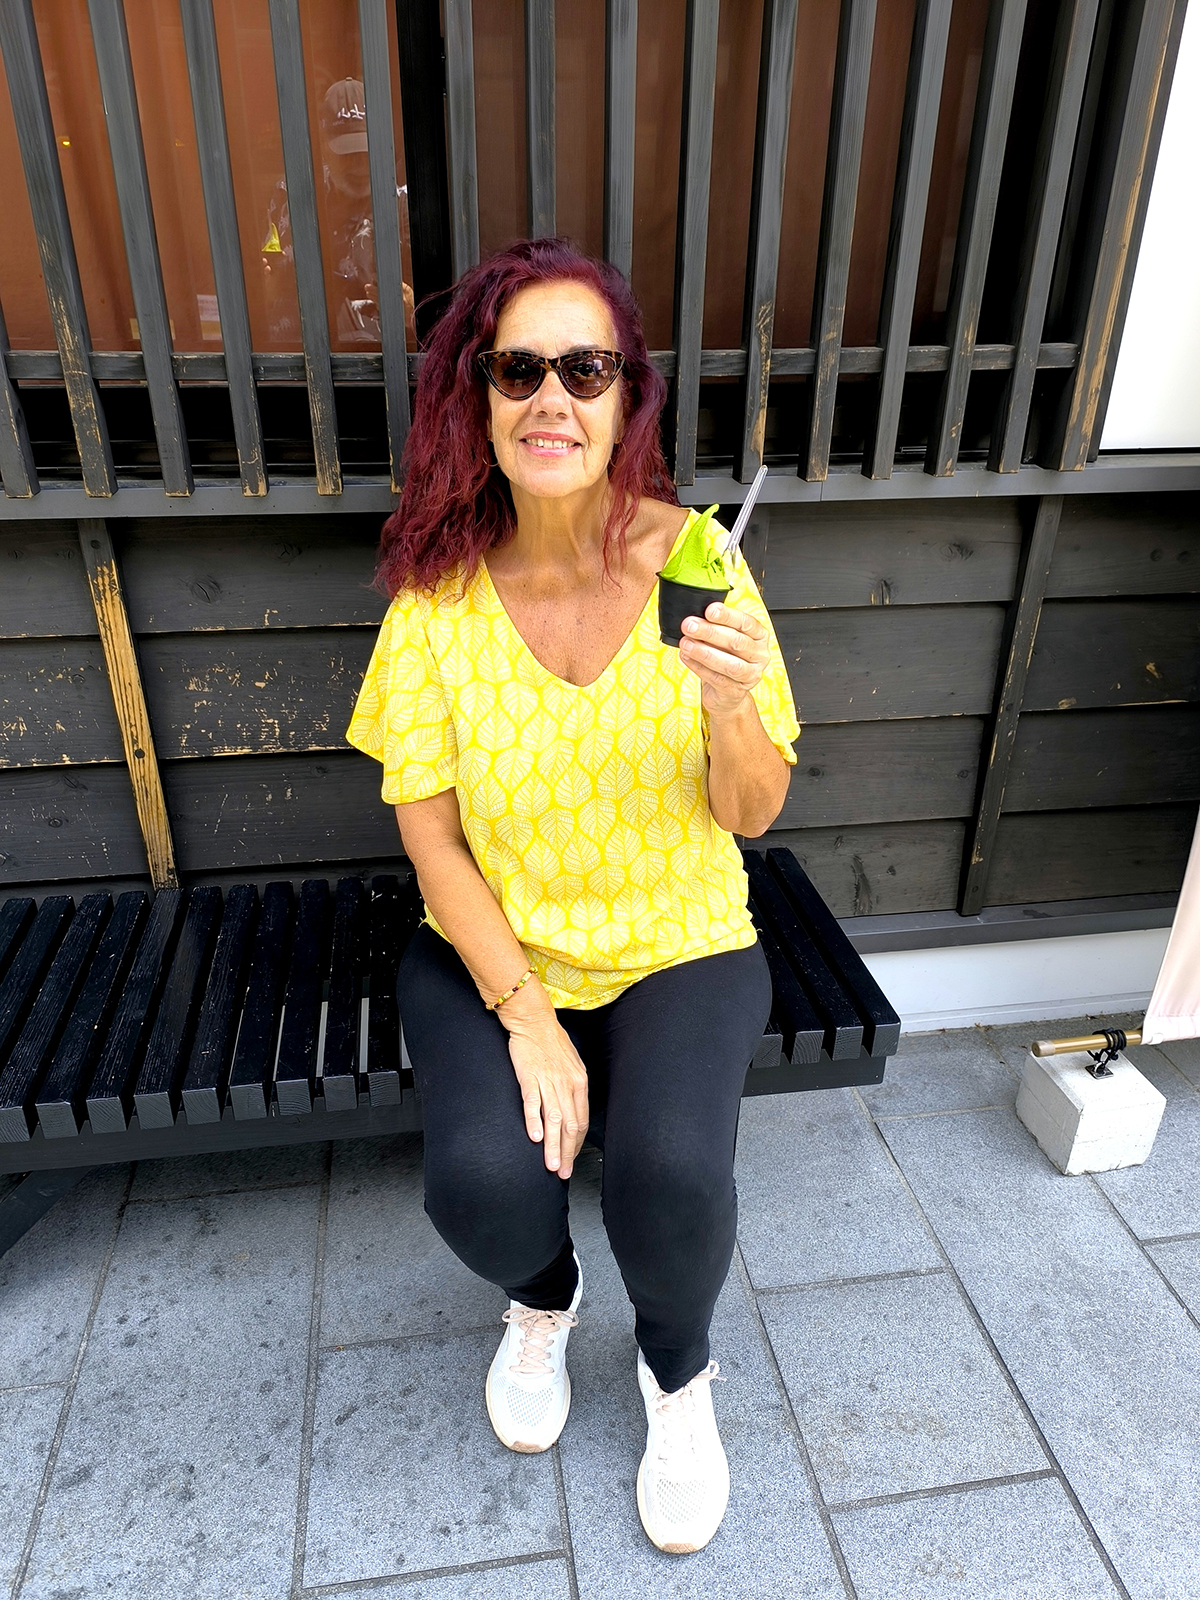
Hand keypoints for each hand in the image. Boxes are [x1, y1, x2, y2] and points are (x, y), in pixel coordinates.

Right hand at [502, 1014, 589, 1178]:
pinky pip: (533, 1103)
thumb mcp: (571, 1064)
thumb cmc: (552, 1042)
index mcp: (579, 1082)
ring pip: (553, 1120)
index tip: (570, 1159)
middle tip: (563, 1173)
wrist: (534, 1021)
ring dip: (552, 1146)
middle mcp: (567, 1084)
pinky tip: (534, 1138)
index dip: (576, 1144)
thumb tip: (572, 1108)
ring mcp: (548, 1081)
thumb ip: (572, 1087)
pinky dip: (534, 1121)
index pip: (581, 1121)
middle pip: (570, 1126)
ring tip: (551, 1166)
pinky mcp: (529, 1077)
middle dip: (566, 1153)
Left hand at [678, 601, 769, 714]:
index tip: (709, 610)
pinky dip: (699, 667)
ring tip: (686, 644)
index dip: (727, 616)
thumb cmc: (726, 658)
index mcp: (759, 636)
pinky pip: (717, 679)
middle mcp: (759, 655)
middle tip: (690, 626)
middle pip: (736, 642)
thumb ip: (716, 627)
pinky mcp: (736, 691)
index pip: (746, 622)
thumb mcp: (725, 639)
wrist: (726, 692)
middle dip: (710, 632)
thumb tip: (696, 617)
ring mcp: (751, 675)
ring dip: (704, 652)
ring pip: (729, 664)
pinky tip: (687, 657)